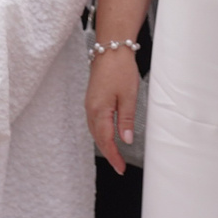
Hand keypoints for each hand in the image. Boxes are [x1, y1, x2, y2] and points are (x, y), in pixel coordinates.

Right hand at [85, 44, 139, 172]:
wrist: (111, 49)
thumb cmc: (120, 69)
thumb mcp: (128, 95)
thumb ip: (125, 120)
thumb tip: (125, 141)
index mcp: (99, 110)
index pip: (106, 140)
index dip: (114, 156)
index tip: (121, 168)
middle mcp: (90, 109)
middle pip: (98, 138)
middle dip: (109, 153)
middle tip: (120, 166)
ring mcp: (89, 104)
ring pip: (95, 131)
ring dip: (104, 144)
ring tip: (116, 155)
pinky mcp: (92, 99)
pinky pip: (95, 122)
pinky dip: (101, 133)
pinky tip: (108, 135)